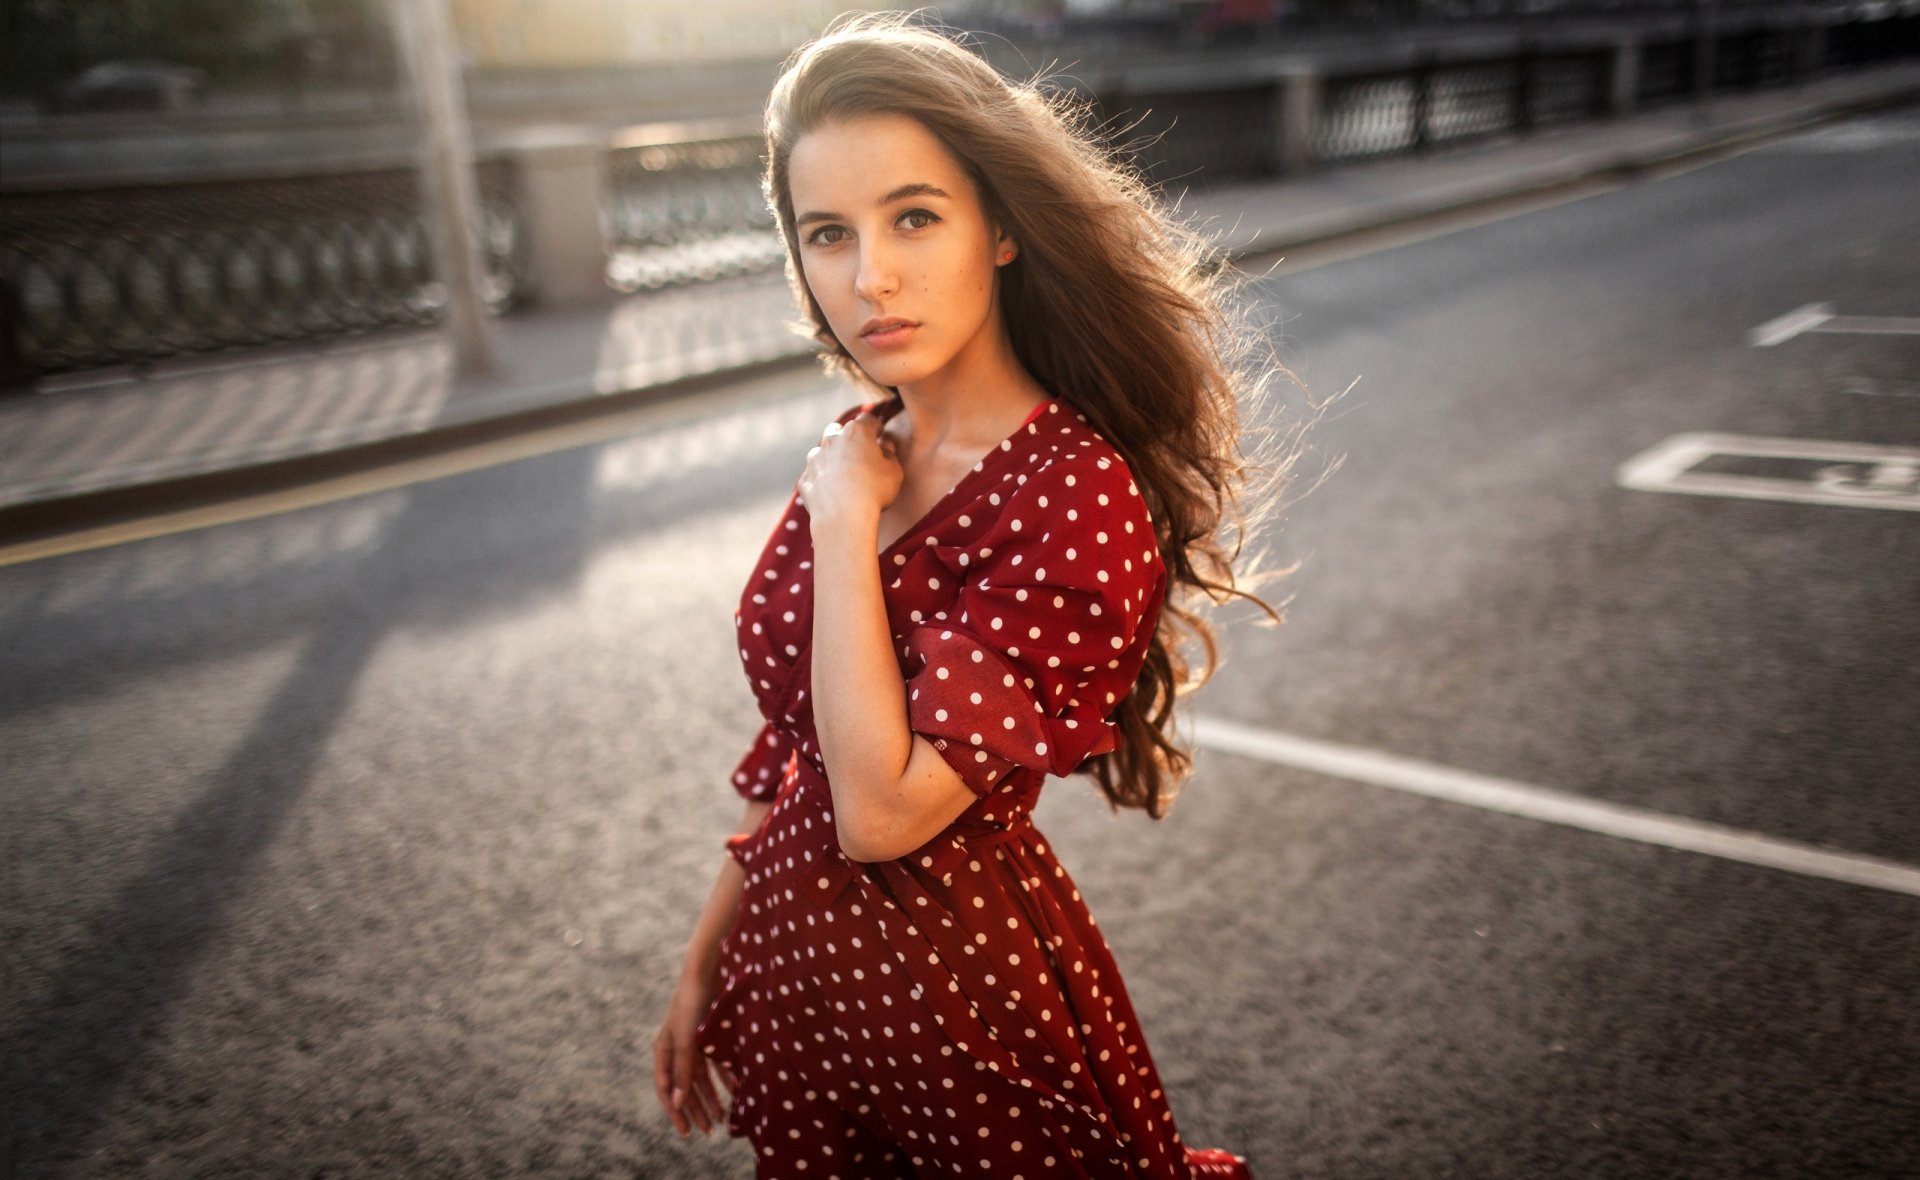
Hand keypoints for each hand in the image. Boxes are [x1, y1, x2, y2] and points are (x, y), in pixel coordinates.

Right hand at [651, 969, 729, 1136]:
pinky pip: (716, 1064)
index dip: (674, 1111)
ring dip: (712, 1097)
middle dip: (696, 1110)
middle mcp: (677, 1048)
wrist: (711, 971)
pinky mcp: (711, 1036)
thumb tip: (677, 1104)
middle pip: (685, 1087)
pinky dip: (725, 1077)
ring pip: (702, 1078)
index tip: (686, 1131)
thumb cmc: (693, 1004)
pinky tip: (735, 1089)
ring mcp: (695, 1043)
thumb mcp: (687, 1040)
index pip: (665, 1089)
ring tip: (723, 1117)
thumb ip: (683, 1070)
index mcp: (664, 1050)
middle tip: (709, 1131)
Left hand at [799, 411, 902, 533]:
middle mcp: (832, 440)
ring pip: (822, 451)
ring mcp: (815, 459)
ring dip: (831, 458)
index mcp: (856, 432)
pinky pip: (814, 475)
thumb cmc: (874, 491)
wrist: (843, 517)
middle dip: (847, 437)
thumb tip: (885, 445)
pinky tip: (831, 492)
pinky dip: (821, 479)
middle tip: (858, 452)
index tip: (880, 434)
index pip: (868, 420)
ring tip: (843, 474)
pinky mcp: (805, 479)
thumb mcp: (894, 471)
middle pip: (838, 430)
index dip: (876, 426)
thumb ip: (890, 454)